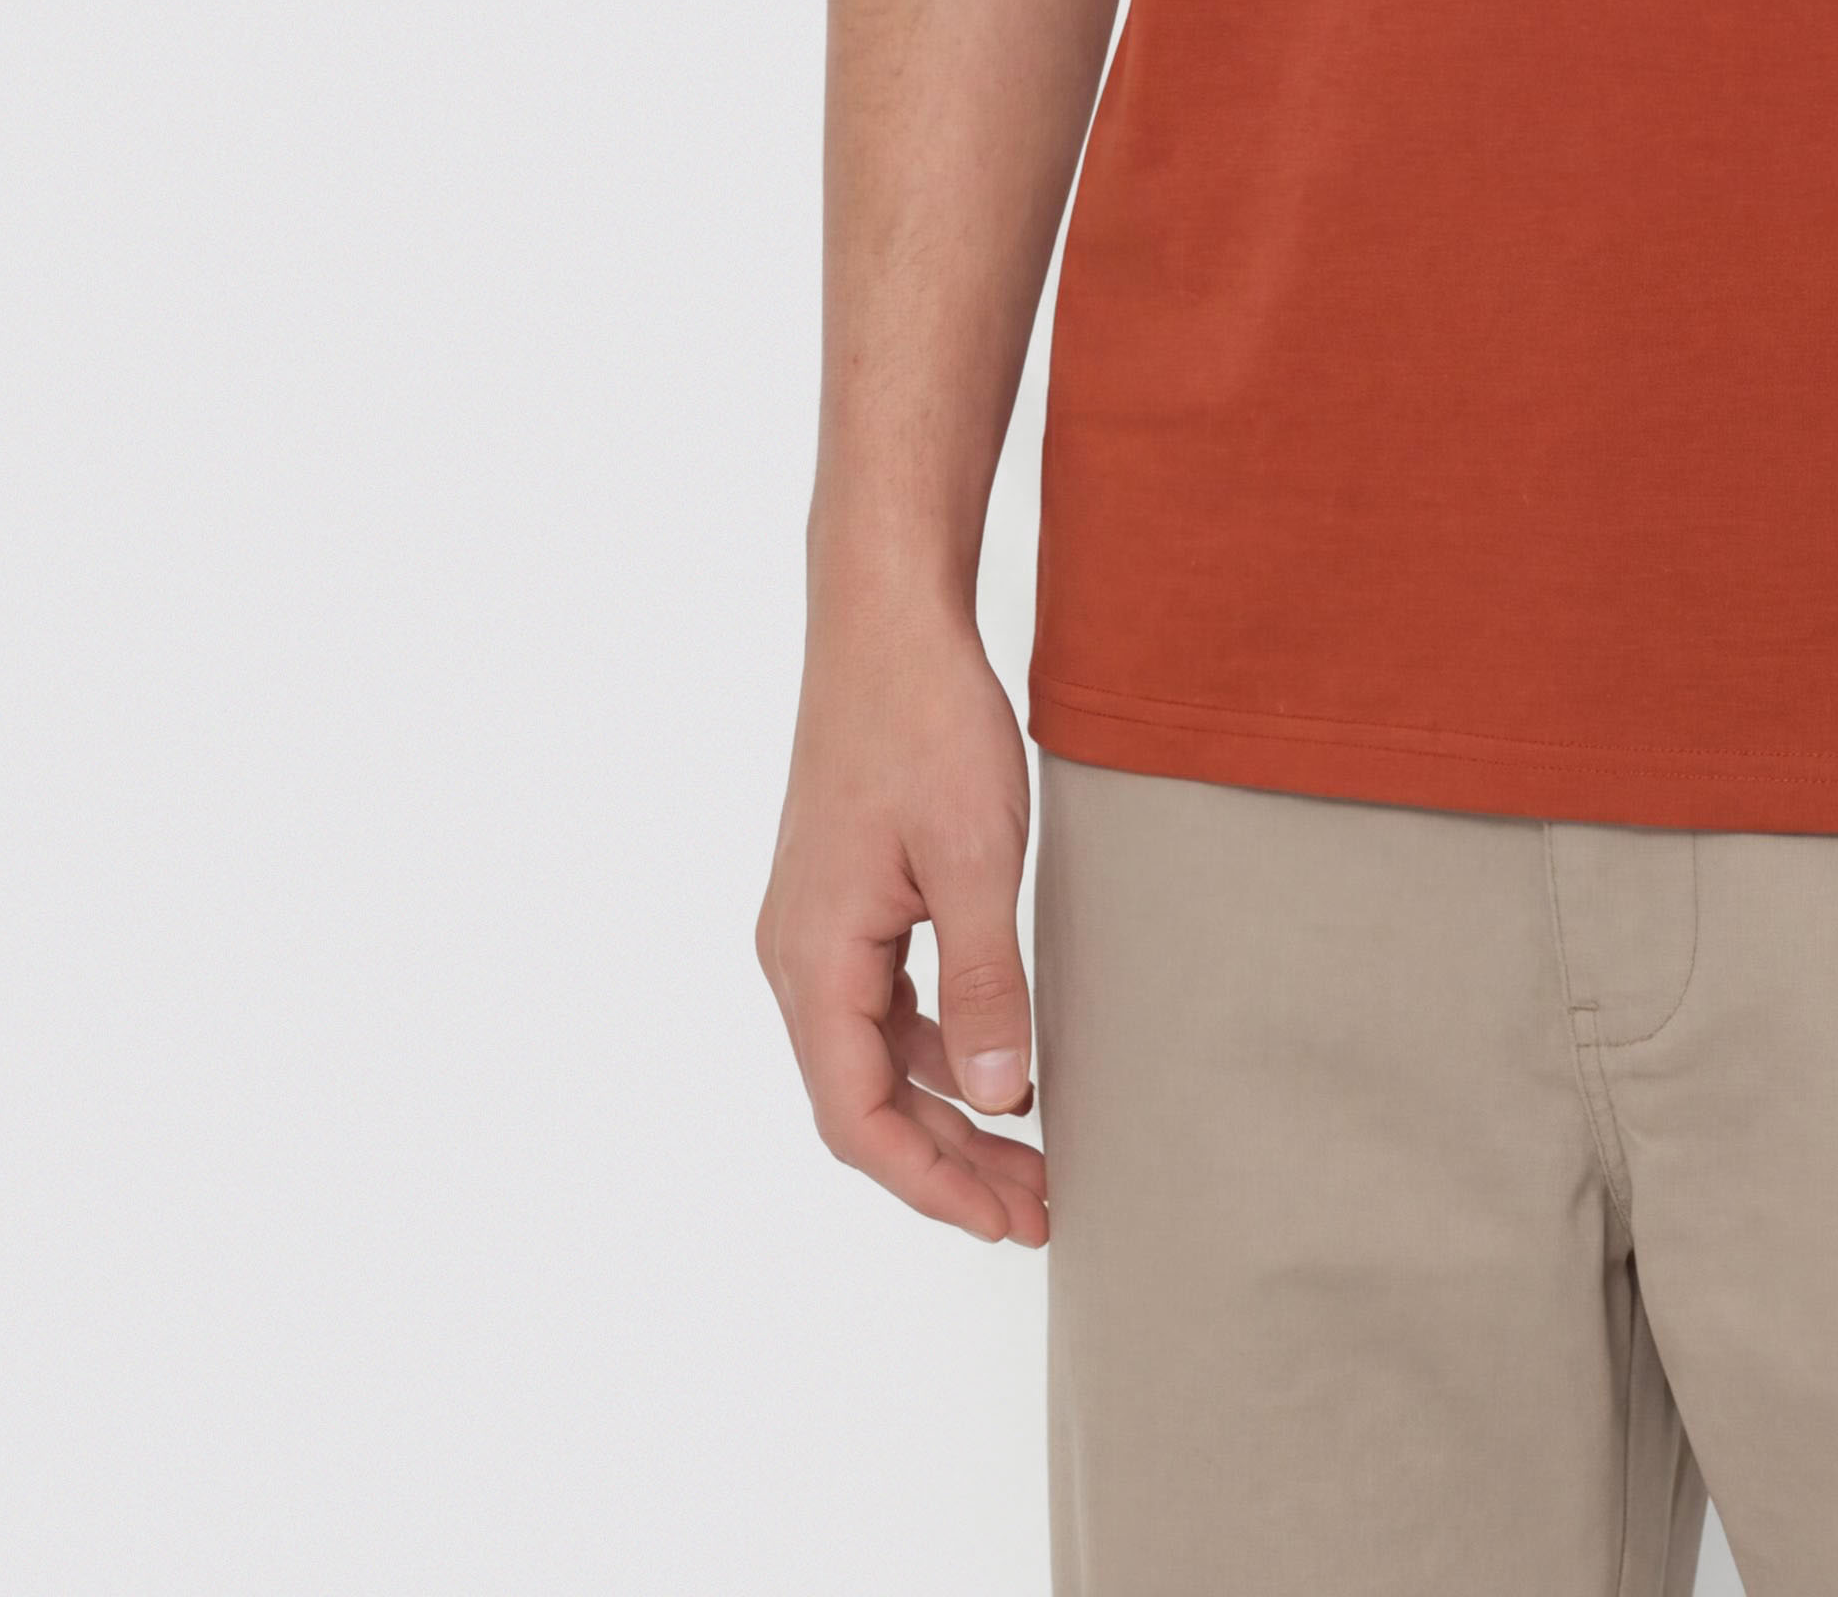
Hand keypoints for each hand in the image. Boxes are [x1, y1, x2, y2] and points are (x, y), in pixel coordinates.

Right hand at [755, 594, 1047, 1248]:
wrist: (886, 617)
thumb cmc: (924, 721)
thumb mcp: (975, 858)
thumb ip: (988, 984)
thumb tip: (1005, 1099)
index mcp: (813, 958)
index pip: (856, 1118)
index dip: (931, 1183)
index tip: (1007, 1220)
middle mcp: (797, 954)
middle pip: (864, 1100)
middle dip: (950, 1162)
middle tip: (1040, 1206)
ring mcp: (817, 925)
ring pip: (875, 1056)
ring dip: (948, 1109)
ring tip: (1032, 1152)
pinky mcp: (845, 897)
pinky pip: (884, 1003)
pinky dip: (939, 1047)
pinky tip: (1000, 1060)